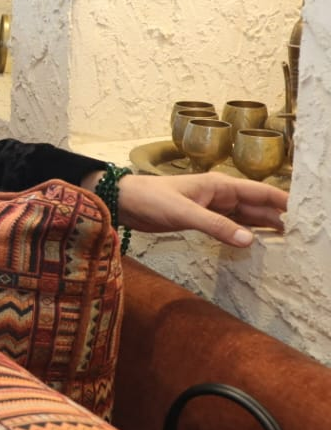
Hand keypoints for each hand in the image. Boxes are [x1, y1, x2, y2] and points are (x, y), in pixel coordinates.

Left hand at [90, 171, 287, 246]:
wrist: (122, 202)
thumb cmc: (151, 199)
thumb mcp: (185, 212)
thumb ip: (216, 226)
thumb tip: (250, 241)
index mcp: (221, 185)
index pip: (261, 192)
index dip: (284, 201)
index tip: (306, 213)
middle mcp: (220, 195)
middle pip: (257, 206)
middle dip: (279, 217)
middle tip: (303, 234)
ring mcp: (211, 208)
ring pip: (244, 217)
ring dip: (263, 227)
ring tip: (288, 240)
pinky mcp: (200, 220)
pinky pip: (228, 227)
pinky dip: (242, 234)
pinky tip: (254, 243)